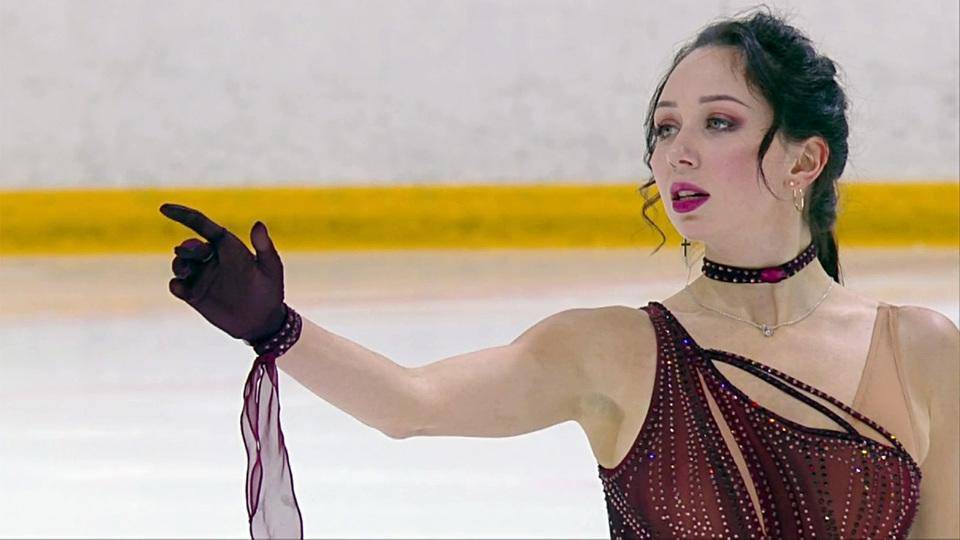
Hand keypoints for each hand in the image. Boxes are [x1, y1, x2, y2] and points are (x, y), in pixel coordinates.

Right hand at [160, 203, 286, 342]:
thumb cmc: (270, 291)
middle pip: (189, 246)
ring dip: (179, 264)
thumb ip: (264, 246)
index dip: (183, 215)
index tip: (164, 208)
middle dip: (187, 248)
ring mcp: (201, 277)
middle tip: (196, 253)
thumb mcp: (271, 267)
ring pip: (179, 264)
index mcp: (228, 246)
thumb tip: (259, 223)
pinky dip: (176, 285)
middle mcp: (212, 259)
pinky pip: (177, 286)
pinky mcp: (194, 295)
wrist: (263, 321)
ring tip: (187, 271)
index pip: (201, 225)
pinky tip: (184, 289)